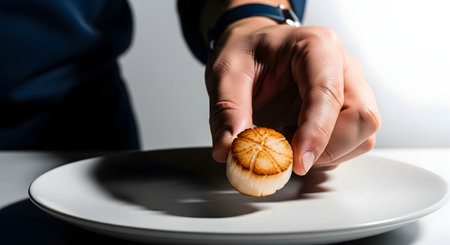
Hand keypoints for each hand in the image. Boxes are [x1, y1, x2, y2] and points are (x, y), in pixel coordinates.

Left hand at [205, 17, 380, 174]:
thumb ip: (227, 110)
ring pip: (362, 135)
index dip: (316, 133)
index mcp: (317, 47)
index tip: (296, 161)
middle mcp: (342, 66)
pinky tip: (298, 142)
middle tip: (289, 155)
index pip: (329, 93)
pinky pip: (353, 142)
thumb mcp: (225, 72)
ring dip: (328, 153)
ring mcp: (350, 88)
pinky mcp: (346, 109)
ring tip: (289, 143)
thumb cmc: (247, 50)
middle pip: (361, 117)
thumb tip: (229, 149)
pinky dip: (328, 154)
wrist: (254, 46)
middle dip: (327, 148)